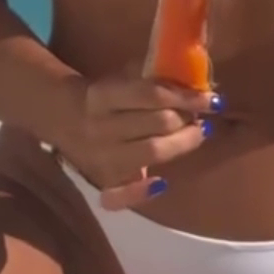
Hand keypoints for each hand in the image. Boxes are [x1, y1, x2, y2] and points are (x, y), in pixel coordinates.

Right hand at [49, 74, 220, 211]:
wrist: (61, 116)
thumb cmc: (102, 94)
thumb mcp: (120, 78)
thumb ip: (152, 79)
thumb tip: (197, 83)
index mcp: (103, 95)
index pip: (152, 95)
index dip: (187, 97)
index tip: (212, 98)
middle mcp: (100, 127)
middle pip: (158, 123)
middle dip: (188, 119)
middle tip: (202, 116)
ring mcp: (100, 158)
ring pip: (152, 153)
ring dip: (182, 143)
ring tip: (197, 134)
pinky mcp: (100, 182)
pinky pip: (121, 196)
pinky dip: (142, 191)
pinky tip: (161, 182)